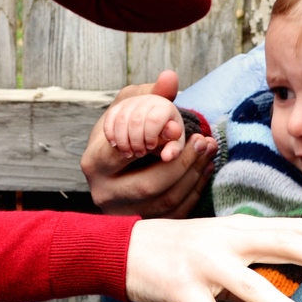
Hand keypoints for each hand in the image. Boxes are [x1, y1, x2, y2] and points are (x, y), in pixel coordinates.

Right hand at [81, 71, 216, 217]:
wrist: (116, 162)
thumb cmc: (123, 129)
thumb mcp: (130, 106)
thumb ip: (150, 93)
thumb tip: (170, 77)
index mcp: (94, 163)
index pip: (124, 154)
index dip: (155, 142)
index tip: (177, 128)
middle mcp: (103, 193)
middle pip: (149, 185)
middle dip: (182, 163)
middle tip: (202, 141)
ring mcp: (122, 213)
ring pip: (165, 202)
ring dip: (193, 175)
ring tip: (208, 151)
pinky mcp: (142, 224)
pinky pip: (175, 215)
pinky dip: (195, 191)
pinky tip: (204, 169)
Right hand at [103, 94, 185, 160]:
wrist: (157, 125)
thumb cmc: (167, 136)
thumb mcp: (174, 144)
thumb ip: (173, 150)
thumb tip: (166, 156)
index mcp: (165, 107)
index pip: (154, 119)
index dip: (150, 136)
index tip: (150, 146)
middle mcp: (149, 100)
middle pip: (136, 121)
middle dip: (136, 141)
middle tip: (139, 153)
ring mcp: (133, 101)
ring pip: (122, 120)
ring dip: (122, 140)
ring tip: (128, 153)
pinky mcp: (120, 106)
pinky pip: (111, 117)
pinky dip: (110, 133)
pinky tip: (115, 145)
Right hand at [126, 216, 301, 301]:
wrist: (123, 249)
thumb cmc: (182, 253)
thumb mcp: (223, 253)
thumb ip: (257, 268)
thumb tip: (294, 294)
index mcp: (241, 227)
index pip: (294, 228)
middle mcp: (227, 239)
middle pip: (285, 243)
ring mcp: (204, 263)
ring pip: (251, 285)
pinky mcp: (181, 288)